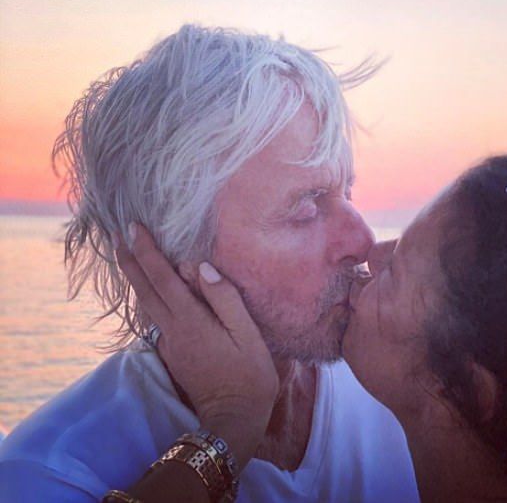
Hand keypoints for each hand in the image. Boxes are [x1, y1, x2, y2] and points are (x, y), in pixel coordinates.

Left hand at [115, 223, 278, 466]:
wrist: (234, 420)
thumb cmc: (249, 374)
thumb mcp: (246, 333)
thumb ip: (224, 298)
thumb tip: (200, 266)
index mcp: (190, 321)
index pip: (162, 279)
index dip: (147, 252)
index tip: (133, 228)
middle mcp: (173, 330)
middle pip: (144, 290)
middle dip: (130, 261)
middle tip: (117, 236)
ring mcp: (170, 343)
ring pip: (145, 304)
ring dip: (134, 278)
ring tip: (127, 256)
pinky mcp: (173, 353)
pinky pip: (155, 316)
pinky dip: (148, 295)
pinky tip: (152, 289)